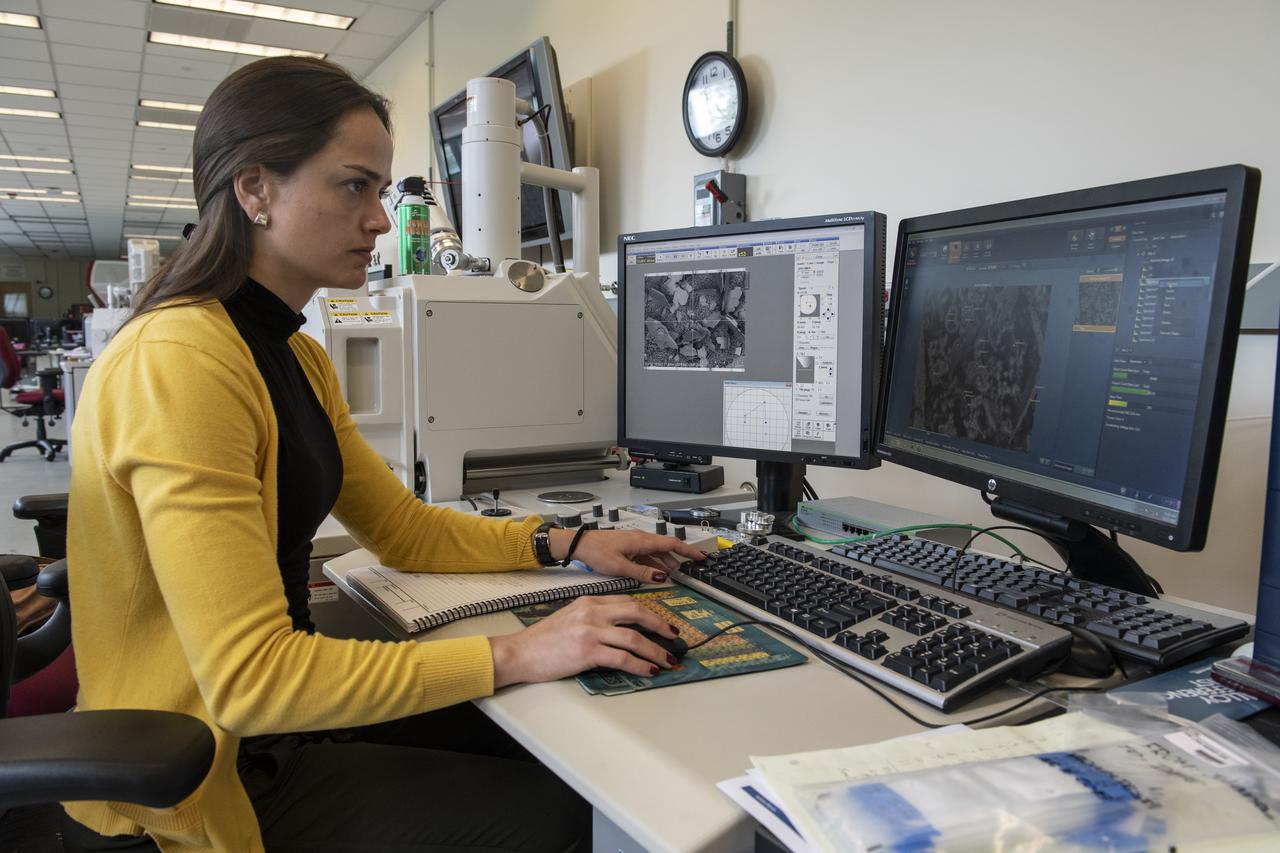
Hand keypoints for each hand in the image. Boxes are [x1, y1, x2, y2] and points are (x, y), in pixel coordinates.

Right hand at [489, 596, 683, 686]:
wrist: (520, 653)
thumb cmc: (543, 640)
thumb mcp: (570, 616)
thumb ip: (595, 616)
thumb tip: (622, 629)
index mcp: (589, 601)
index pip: (628, 602)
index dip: (650, 612)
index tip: (662, 623)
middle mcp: (592, 612)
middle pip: (637, 613)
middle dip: (660, 626)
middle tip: (674, 637)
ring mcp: (590, 631)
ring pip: (634, 638)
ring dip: (656, 651)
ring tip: (668, 661)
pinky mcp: (587, 652)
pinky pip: (622, 658)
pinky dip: (640, 665)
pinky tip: (649, 670)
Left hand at [547, 528, 705, 583]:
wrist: (579, 545)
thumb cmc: (596, 551)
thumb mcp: (620, 567)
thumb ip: (642, 573)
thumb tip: (661, 577)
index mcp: (641, 541)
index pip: (672, 543)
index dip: (688, 551)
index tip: (701, 557)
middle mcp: (640, 539)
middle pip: (666, 548)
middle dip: (679, 558)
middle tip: (690, 568)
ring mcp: (634, 543)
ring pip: (656, 552)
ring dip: (666, 562)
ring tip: (674, 574)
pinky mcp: (627, 547)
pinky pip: (646, 555)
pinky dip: (654, 564)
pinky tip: (655, 572)